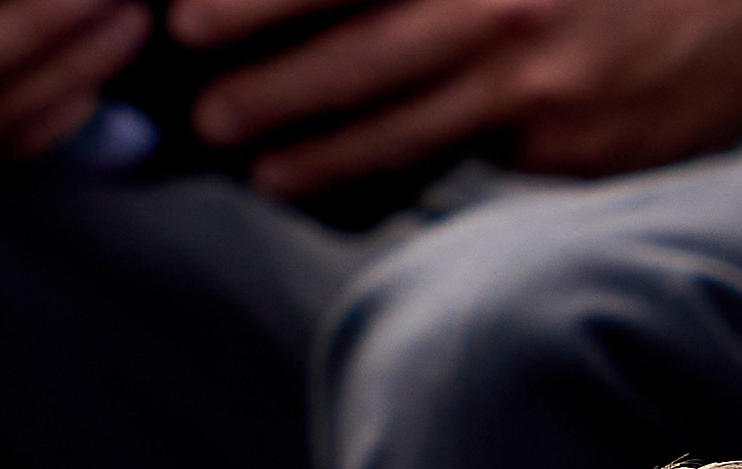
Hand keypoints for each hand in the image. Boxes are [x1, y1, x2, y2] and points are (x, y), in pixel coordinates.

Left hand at [163, 0, 741, 196]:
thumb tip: (336, 9)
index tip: (185, 18)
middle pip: (347, 44)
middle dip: (259, 81)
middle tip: (203, 107)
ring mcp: (529, 70)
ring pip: (390, 118)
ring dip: (308, 146)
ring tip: (256, 164)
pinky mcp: (557, 135)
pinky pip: (451, 156)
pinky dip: (383, 171)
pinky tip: (335, 178)